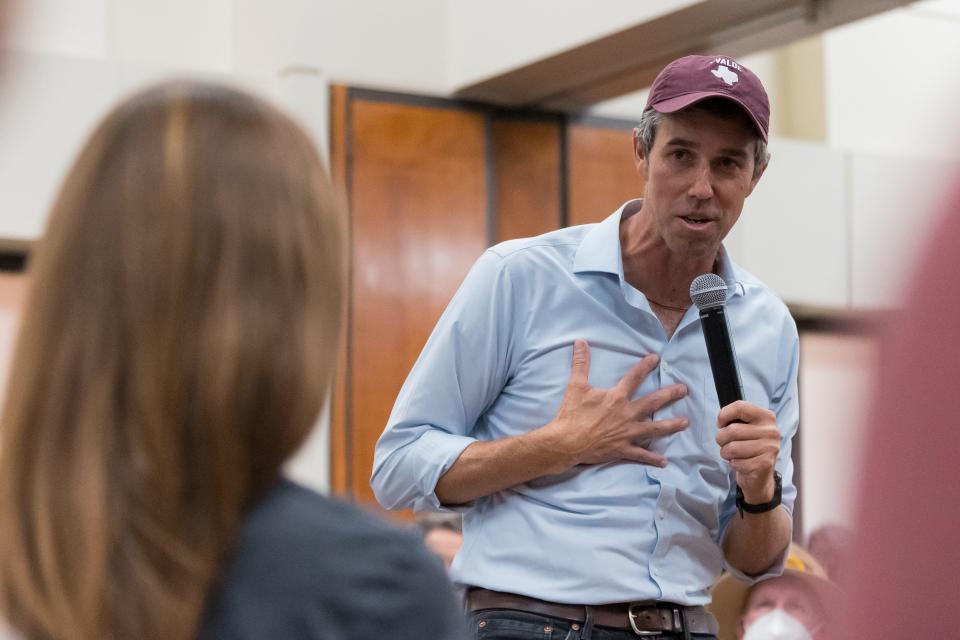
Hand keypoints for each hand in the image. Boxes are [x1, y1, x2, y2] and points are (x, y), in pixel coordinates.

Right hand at [541, 339, 688, 469]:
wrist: (566, 442)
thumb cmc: (571, 414)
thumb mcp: (575, 386)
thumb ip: (580, 363)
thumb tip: (580, 342)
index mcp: (616, 398)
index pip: (634, 378)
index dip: (645, 366)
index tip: (656, 358)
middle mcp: (626, 414)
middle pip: (653, 402)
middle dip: (670, 395)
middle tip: (684, 390)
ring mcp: (627, 433)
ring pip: (654, 429)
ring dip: (671, 425)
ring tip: (685, 422)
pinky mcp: (622, 449)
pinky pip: (641, 455)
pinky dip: (652, 459)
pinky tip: (664, 461)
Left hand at [715, 401, 779, 502]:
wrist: (760, 475)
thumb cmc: (748, 447)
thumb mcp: (746, 427)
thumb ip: (735, 418)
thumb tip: (721, 419)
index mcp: (766, 417)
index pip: (740, 407)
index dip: (724, 415)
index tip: (721, 424)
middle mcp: (771, 431)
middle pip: (732, 430)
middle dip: (721, 439)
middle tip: (726, 443)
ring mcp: (770, 448)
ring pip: (732, 448)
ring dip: (726, 453)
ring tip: (733, 454)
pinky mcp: (765, 464)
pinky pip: (736, 462)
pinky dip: (733, 464)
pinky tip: (741, 463)